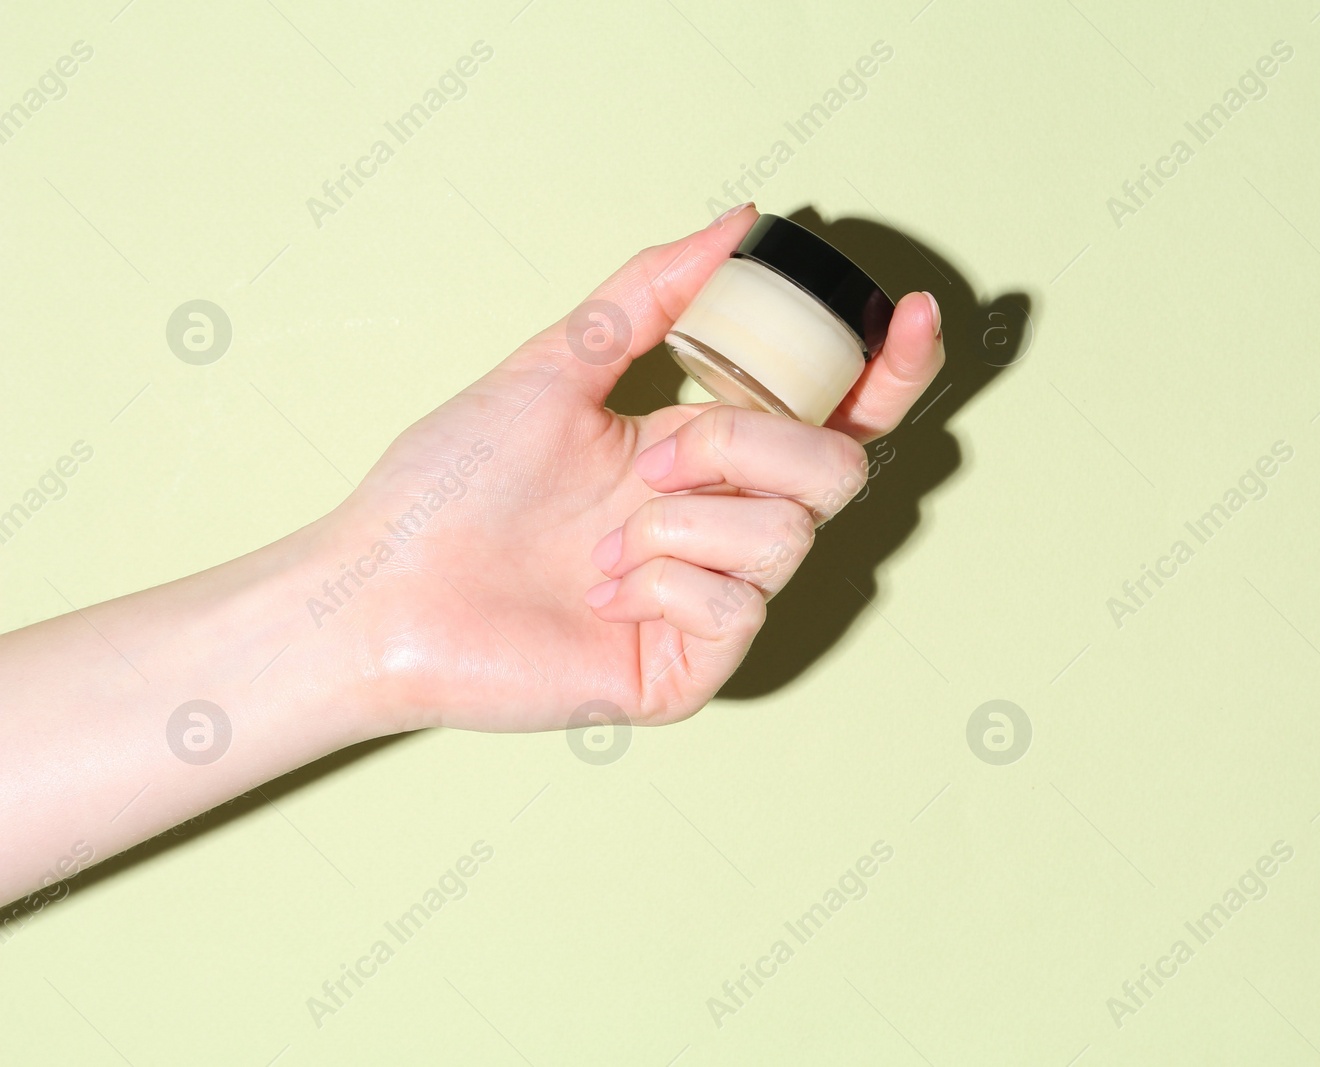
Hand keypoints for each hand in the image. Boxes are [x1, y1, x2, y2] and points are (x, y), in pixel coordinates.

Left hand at [316, 205, 943, 733]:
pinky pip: (741, 605)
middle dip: (745, 444)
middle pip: (839, 472)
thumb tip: (738, 222)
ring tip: (602, 543)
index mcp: (706, 457)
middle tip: (648, 458)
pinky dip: (664, 580)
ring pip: (791, 536)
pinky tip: (603, 593)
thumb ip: (651, 294)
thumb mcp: (556, 365)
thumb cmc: (453, 483)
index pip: (833, 417)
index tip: (914, 314)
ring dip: (685, 519)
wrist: (381, 585)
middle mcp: (723, 527)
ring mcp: (713, 602)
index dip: (889, 370)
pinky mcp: (691, 669)